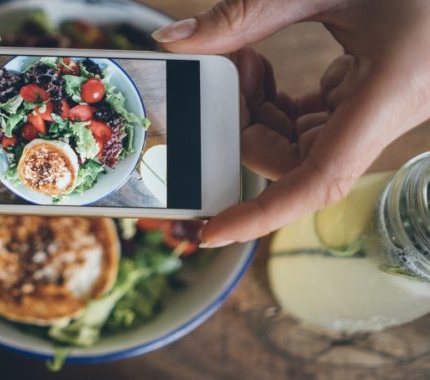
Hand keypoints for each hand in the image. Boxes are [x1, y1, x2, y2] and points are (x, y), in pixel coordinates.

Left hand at [152, 0, 429, 245]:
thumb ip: (245, 13)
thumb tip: (172, 39)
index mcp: (388, 93)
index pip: (316, 183)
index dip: (259, 216)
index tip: (210, 233)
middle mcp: (387, 114)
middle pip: (294, 161)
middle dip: (245, 127)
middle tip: (225, 75)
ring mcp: (380, 109)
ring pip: (299, 144)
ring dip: (258, 112)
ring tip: (245, 59)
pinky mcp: (371, 98)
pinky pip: (312, 122)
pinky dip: (276, 103)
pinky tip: (262, 69)